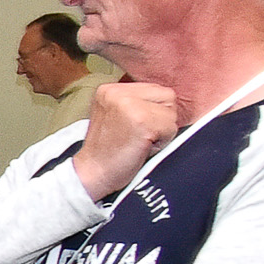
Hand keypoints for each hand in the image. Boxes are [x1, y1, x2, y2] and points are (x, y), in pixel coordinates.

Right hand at [71, 81, 179, 200]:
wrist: (93, 174)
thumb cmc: (108, 151)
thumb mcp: (114, 115)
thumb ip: (136, 102)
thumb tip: (169, 101)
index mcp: (109, 89)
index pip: (155, 89)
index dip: (154, 111)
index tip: (134, 128)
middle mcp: (117, 92)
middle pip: (167, 96)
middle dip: (161, 118)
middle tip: (138, 135)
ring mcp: (129, 105)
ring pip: (171, 112)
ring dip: (163, 130)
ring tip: (140, 141)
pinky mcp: (142, 121)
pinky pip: (171, 128)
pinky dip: (163, 142)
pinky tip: (143, 147)